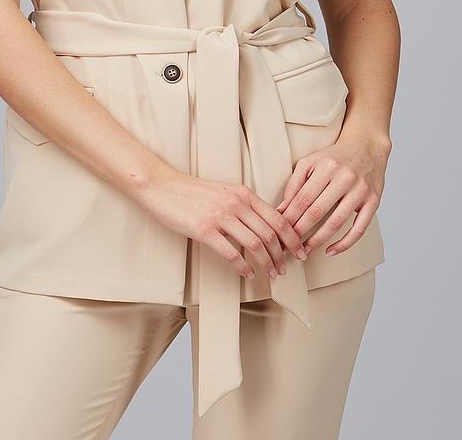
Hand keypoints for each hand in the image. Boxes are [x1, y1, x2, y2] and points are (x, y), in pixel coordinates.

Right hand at [132, 168, 309, 280]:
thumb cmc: (192, 191)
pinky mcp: (204, 229)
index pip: (277, 218)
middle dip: (282, 255)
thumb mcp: (224, 191)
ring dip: (266, 263)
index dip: (291, 238)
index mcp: (244, 193)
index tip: (298, 251)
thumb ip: (244, 204)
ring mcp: (220, 216)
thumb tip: (264, 225)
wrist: (163, 186)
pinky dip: (243, 267)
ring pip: (255, 245)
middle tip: (285, 269)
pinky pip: (231, 253)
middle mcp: (236, 203)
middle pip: (270, 233)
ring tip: (270, 274)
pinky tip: (246, 274)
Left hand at [275, 133, 389, 256]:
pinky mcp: (374, 201)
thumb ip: (295, 183)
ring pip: (336, 222)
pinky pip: (359, 228)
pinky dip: (345, 243)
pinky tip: (331, 251)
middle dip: (299, 231)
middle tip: (288, 246)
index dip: (289, 218)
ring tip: (305, 250)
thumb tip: (281, 209)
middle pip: (317, 211)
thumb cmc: (334, 157)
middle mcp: (344, 177)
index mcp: (326, 167)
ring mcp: (361, 190)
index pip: (302, 198)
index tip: (278, 232)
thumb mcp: (311, 162)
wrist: (367, 146)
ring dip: (318, 240)